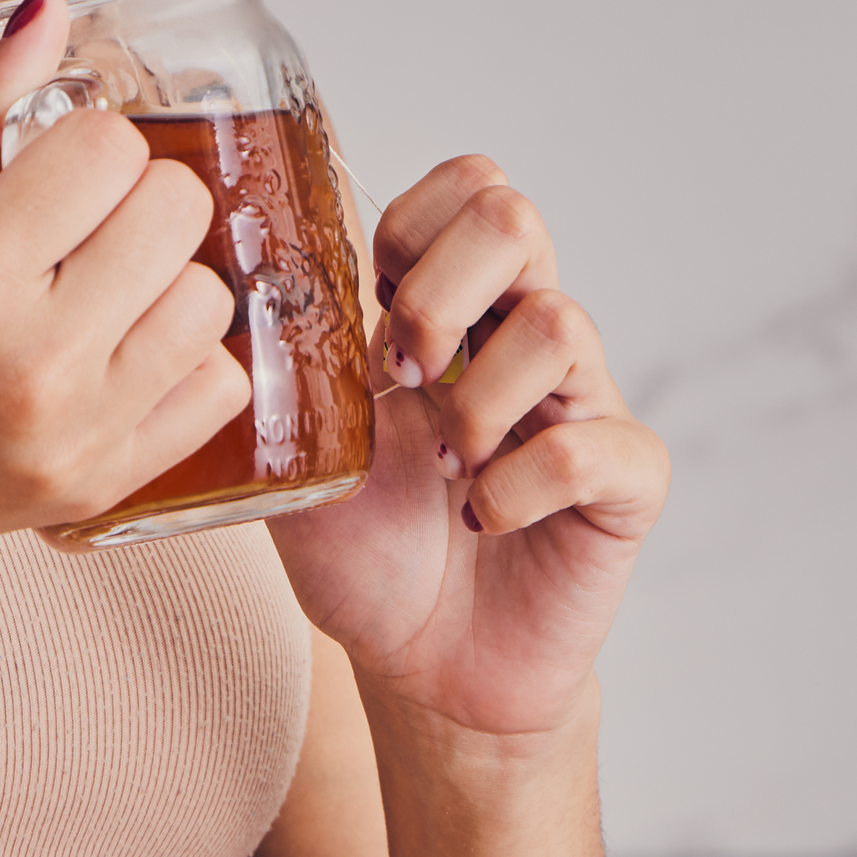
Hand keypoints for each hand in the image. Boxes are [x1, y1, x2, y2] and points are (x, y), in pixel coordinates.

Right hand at [0, 0, 251, 581]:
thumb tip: (53, 12)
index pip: (109, 147)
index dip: (81, 136)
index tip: (42, 163)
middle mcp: (30, 362)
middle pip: (176, 209)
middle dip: (131, 191)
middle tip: (74, 216)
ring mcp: (74, 434)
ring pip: (210, 297)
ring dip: (163, 271)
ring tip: (95, 281)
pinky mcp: (99, 485)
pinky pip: (220, 389)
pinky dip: (184, 356)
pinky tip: (119, 343)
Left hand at [270, 158, 668, 741]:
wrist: (423, 668)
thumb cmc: (368, 553)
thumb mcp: (297, 458)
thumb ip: (279, 379)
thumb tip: (231, 301)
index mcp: (454, 309)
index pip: (467, 187)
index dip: (412, 230)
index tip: (370, 317)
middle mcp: (524, 338)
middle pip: (516, 218)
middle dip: (439, 293)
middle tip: (404, 377)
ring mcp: (584, 403)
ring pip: (560, 322)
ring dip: (477, 403)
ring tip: (447, 469)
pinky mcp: (624, 481)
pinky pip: (590, 446)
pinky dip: (517, 489)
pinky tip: (483, 521)